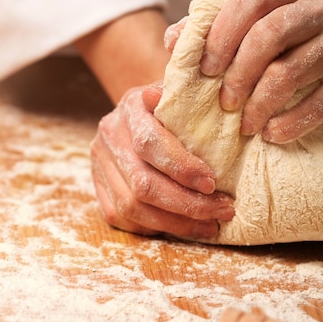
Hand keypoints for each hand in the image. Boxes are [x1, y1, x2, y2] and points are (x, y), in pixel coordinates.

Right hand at [90, 84, 234, 237]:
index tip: (213, 184)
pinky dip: (156, 227)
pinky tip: (185, 226)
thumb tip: (208, 99)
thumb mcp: (184, 93)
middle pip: (142, 183)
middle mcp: (110, 135)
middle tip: (223, 210)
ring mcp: (100, 163)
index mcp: (131, 107)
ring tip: (210, 225)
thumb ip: (193, 100)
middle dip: (187, 204)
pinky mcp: (99, 186)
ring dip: (175, 222)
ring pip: (132, 207)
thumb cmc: (175, 105)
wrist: (142, 109)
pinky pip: (123, 218)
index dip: (182, 168)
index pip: (150, 143)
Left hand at [196, 0, 322, 142]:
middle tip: (224, 103)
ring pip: (291, 71)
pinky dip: (290, 124)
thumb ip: (213, 29)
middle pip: (271, 33)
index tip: (205, 70)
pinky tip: (271, 134)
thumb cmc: (287, 45)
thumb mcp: (254, 26)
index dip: (222, 34)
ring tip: (245, 125)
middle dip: (239, 73)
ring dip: (260, 105)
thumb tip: (174, 40)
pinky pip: (320, 103)